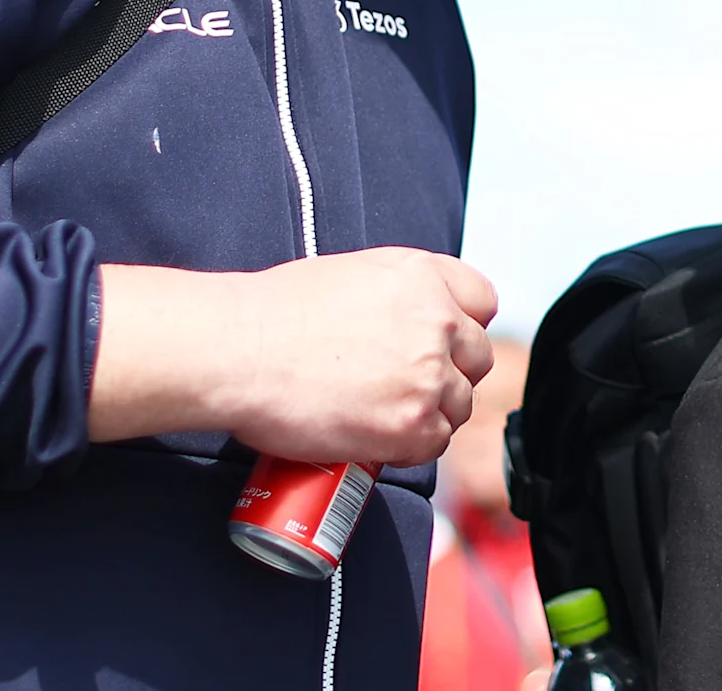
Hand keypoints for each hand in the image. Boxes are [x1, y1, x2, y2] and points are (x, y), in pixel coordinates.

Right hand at [90, 249, 499, 463]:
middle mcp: (437, 321)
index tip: (439, 343)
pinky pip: (434, 443)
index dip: (460, 325)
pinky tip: (377, 438)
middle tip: (406, 385)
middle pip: (476, 358)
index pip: (482, 301)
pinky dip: (410, 446)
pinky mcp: (413, 425)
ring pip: (459, 404)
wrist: (240, 351)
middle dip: (449, 373)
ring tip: (382, 414)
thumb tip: (409, 322)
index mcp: (422, 276)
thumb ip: (398, 294)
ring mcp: (429, 375)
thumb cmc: (275, 313)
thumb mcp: (351, 275)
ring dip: (429, 413)